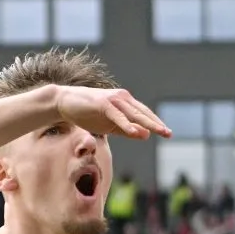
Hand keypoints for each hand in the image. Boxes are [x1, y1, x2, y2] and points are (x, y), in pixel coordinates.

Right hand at [54, 86, 171, 140]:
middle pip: (142, 113)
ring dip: (146, 123)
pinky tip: (135, 132)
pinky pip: (118, 116)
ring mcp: (113, 100)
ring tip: (159, 132)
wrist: (66, 102)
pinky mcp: (103, 104)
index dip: (156, 123)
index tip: (167, 133)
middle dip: (156, 124)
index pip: (144, 114)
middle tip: (168, 134)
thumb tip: (145, 135)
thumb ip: (127, 130)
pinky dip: (126, 124)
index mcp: (125, 103)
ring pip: (133, 114)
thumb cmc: (89, 114)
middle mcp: (122, 99)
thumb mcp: (111, 126)